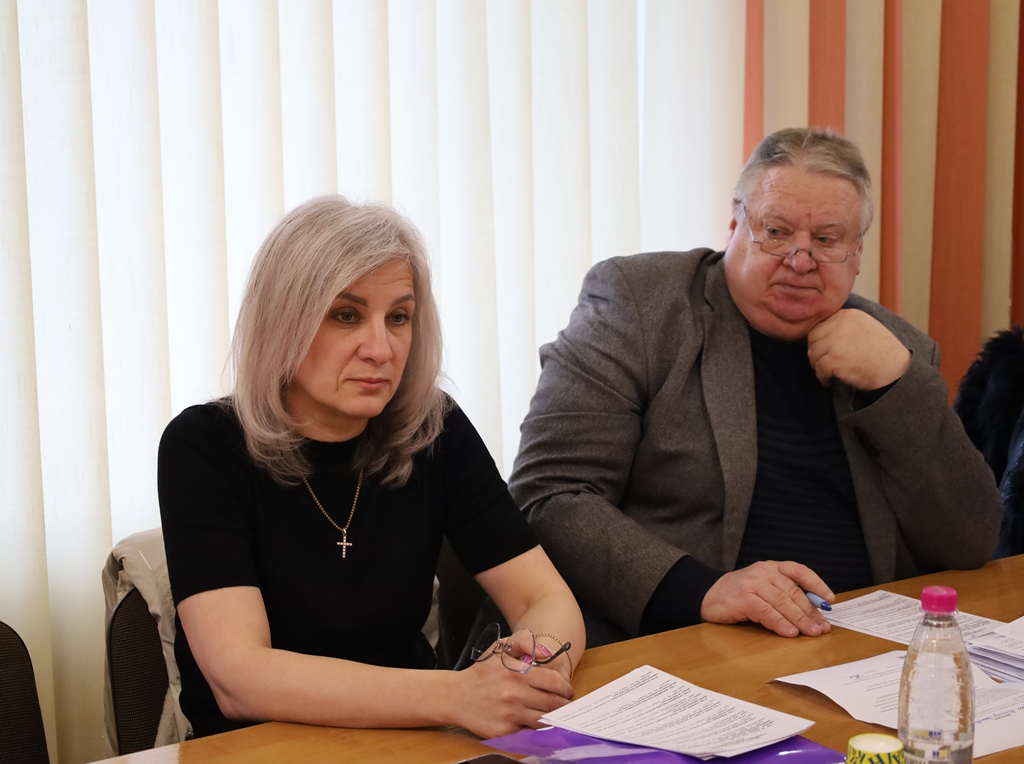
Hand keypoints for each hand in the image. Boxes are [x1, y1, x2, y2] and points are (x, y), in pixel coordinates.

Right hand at [450, 646, 574, 738]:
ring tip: (554, 714)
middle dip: (563, 704)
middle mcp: (514, 694)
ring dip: (552, 718)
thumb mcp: (500, 648)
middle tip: (566, 704)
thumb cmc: (482, 671)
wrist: (455, 696)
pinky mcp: (504, 731)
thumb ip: (524, 642)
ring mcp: (509, 714)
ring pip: (543, 720)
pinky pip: (528, 732)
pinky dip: (534, 728)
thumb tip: (547, 652)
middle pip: (553, 704)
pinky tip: (535, 722)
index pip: (554, 682)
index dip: (565, 688)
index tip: (568, 691)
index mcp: (517, 672)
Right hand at [700, 561, 834, 637]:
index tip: (829, 600)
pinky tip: (790, 633)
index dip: (817, 584)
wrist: (707, 594)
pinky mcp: (743, 598)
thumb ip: (784, 595)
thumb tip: (813, 612)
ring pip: (783, 602)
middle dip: (811, 612)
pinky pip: (767, 612)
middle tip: (823, 627)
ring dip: (800, 620)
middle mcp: (763, 572)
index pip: (799, 571)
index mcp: (771, 567)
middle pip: (793, 592)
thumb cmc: (739, 594)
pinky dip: (780, 623)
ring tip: (812, 632)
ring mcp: (752, 583)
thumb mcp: (764, 588)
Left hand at [807, 309, 911, 389]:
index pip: (820, 326)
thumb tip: (819, 334)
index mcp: (847, 315)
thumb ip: (843, 326)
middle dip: (817, 353)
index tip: (827, 352)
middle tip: (825, 365)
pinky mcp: (834, 359)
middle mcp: (840, 325)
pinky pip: (819, 369)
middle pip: (813, 339)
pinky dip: (823, 378)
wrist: (897, 370)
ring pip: (813, 354)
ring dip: (819, 366)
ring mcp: (836, 342)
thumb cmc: (882, 352)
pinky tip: (831, 381)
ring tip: (830, 373)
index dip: (820, 341)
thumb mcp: (864, 327)